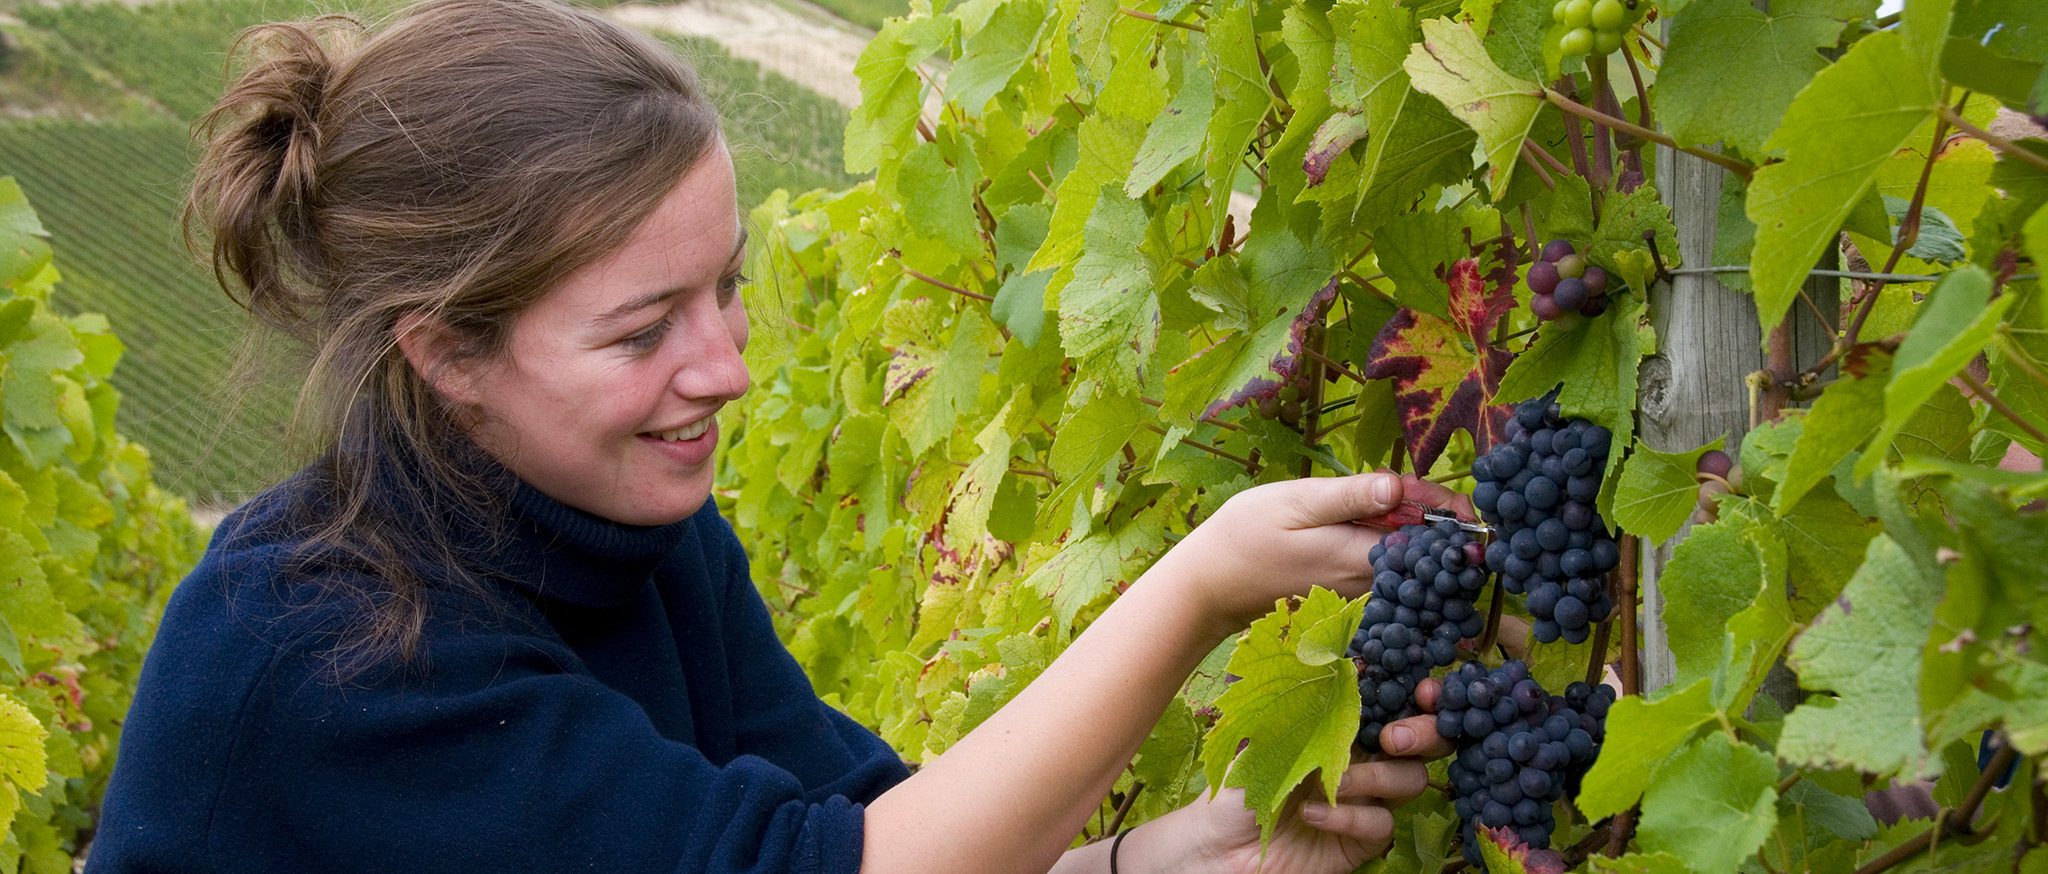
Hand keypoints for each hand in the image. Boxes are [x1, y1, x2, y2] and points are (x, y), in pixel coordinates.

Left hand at [1132, 683, 1453, 873]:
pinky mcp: (1362, 839)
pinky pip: (1379, 824)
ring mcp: (1367, 799)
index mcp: (1345, 723)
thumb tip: (1340, 662)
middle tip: (1393, 738)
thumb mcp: (1266, 733)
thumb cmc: (1238, 780)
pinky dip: (1348, 817)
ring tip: (1334, 782)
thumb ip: (1306, 703)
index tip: (1423, 690)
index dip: (1420, 695)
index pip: (1395, 702)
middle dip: (1422, 734)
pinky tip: (1310, 814)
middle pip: (1424, 742)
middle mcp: (1365, 758)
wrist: (1219, 843)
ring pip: (1410, 781)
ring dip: (1378, 777)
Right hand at [1151, 472, 1474, 636]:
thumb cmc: (1245, 535)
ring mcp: (1357, 597)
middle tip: (1431, 497)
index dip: (1447, 512)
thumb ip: (1349, 496)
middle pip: (1425, 557)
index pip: (1428, 538)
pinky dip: (1395, 556)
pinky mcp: (1346, 600)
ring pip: (1407, 567)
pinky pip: (1387, 578)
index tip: (1455, 497)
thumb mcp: (1295, 502)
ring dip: (1416, 539)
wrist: (1209, 585)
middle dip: (1439, 527)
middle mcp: (1367, 585)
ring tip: (1407, 507)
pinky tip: (1381, 532)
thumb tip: (1397, 487)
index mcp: (1360, 558)